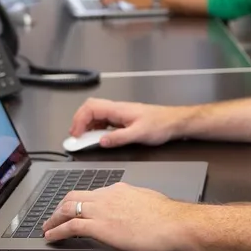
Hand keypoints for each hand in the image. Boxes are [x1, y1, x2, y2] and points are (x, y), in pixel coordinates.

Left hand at [42, 183, 192, 250]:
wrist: (174, 223)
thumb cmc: (168, 217)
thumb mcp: (148, 202)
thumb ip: (136, 203)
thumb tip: (134, 210)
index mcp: (119, 190)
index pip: (92, 193)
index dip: (79, 201)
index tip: (74, 208)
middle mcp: (106, 196)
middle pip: (73, 196)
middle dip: (60, 207)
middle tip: (53, 216)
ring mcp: (101, 210)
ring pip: (67, 209)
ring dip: (53, 219)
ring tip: (47, 228)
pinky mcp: (99, 227)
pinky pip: (70, 227)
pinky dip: (57, 231)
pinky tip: (51, 237)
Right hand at [70, 97, 189, 146]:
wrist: (174, 122)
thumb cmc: (160, 124)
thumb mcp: (139, 134)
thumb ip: (118, 138)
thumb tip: (101, 141)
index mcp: (118, 109)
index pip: (91, 108)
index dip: (79, 121)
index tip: (76, 135)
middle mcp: (117, 109)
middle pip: (90, 109)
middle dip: (79, 121)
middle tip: (76, 137)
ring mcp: (119, 114)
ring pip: (95, 115)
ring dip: (86, 126)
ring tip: (83, 139)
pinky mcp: (122, 120)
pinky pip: (103, 121)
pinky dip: (96, 129)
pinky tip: (97, 138)